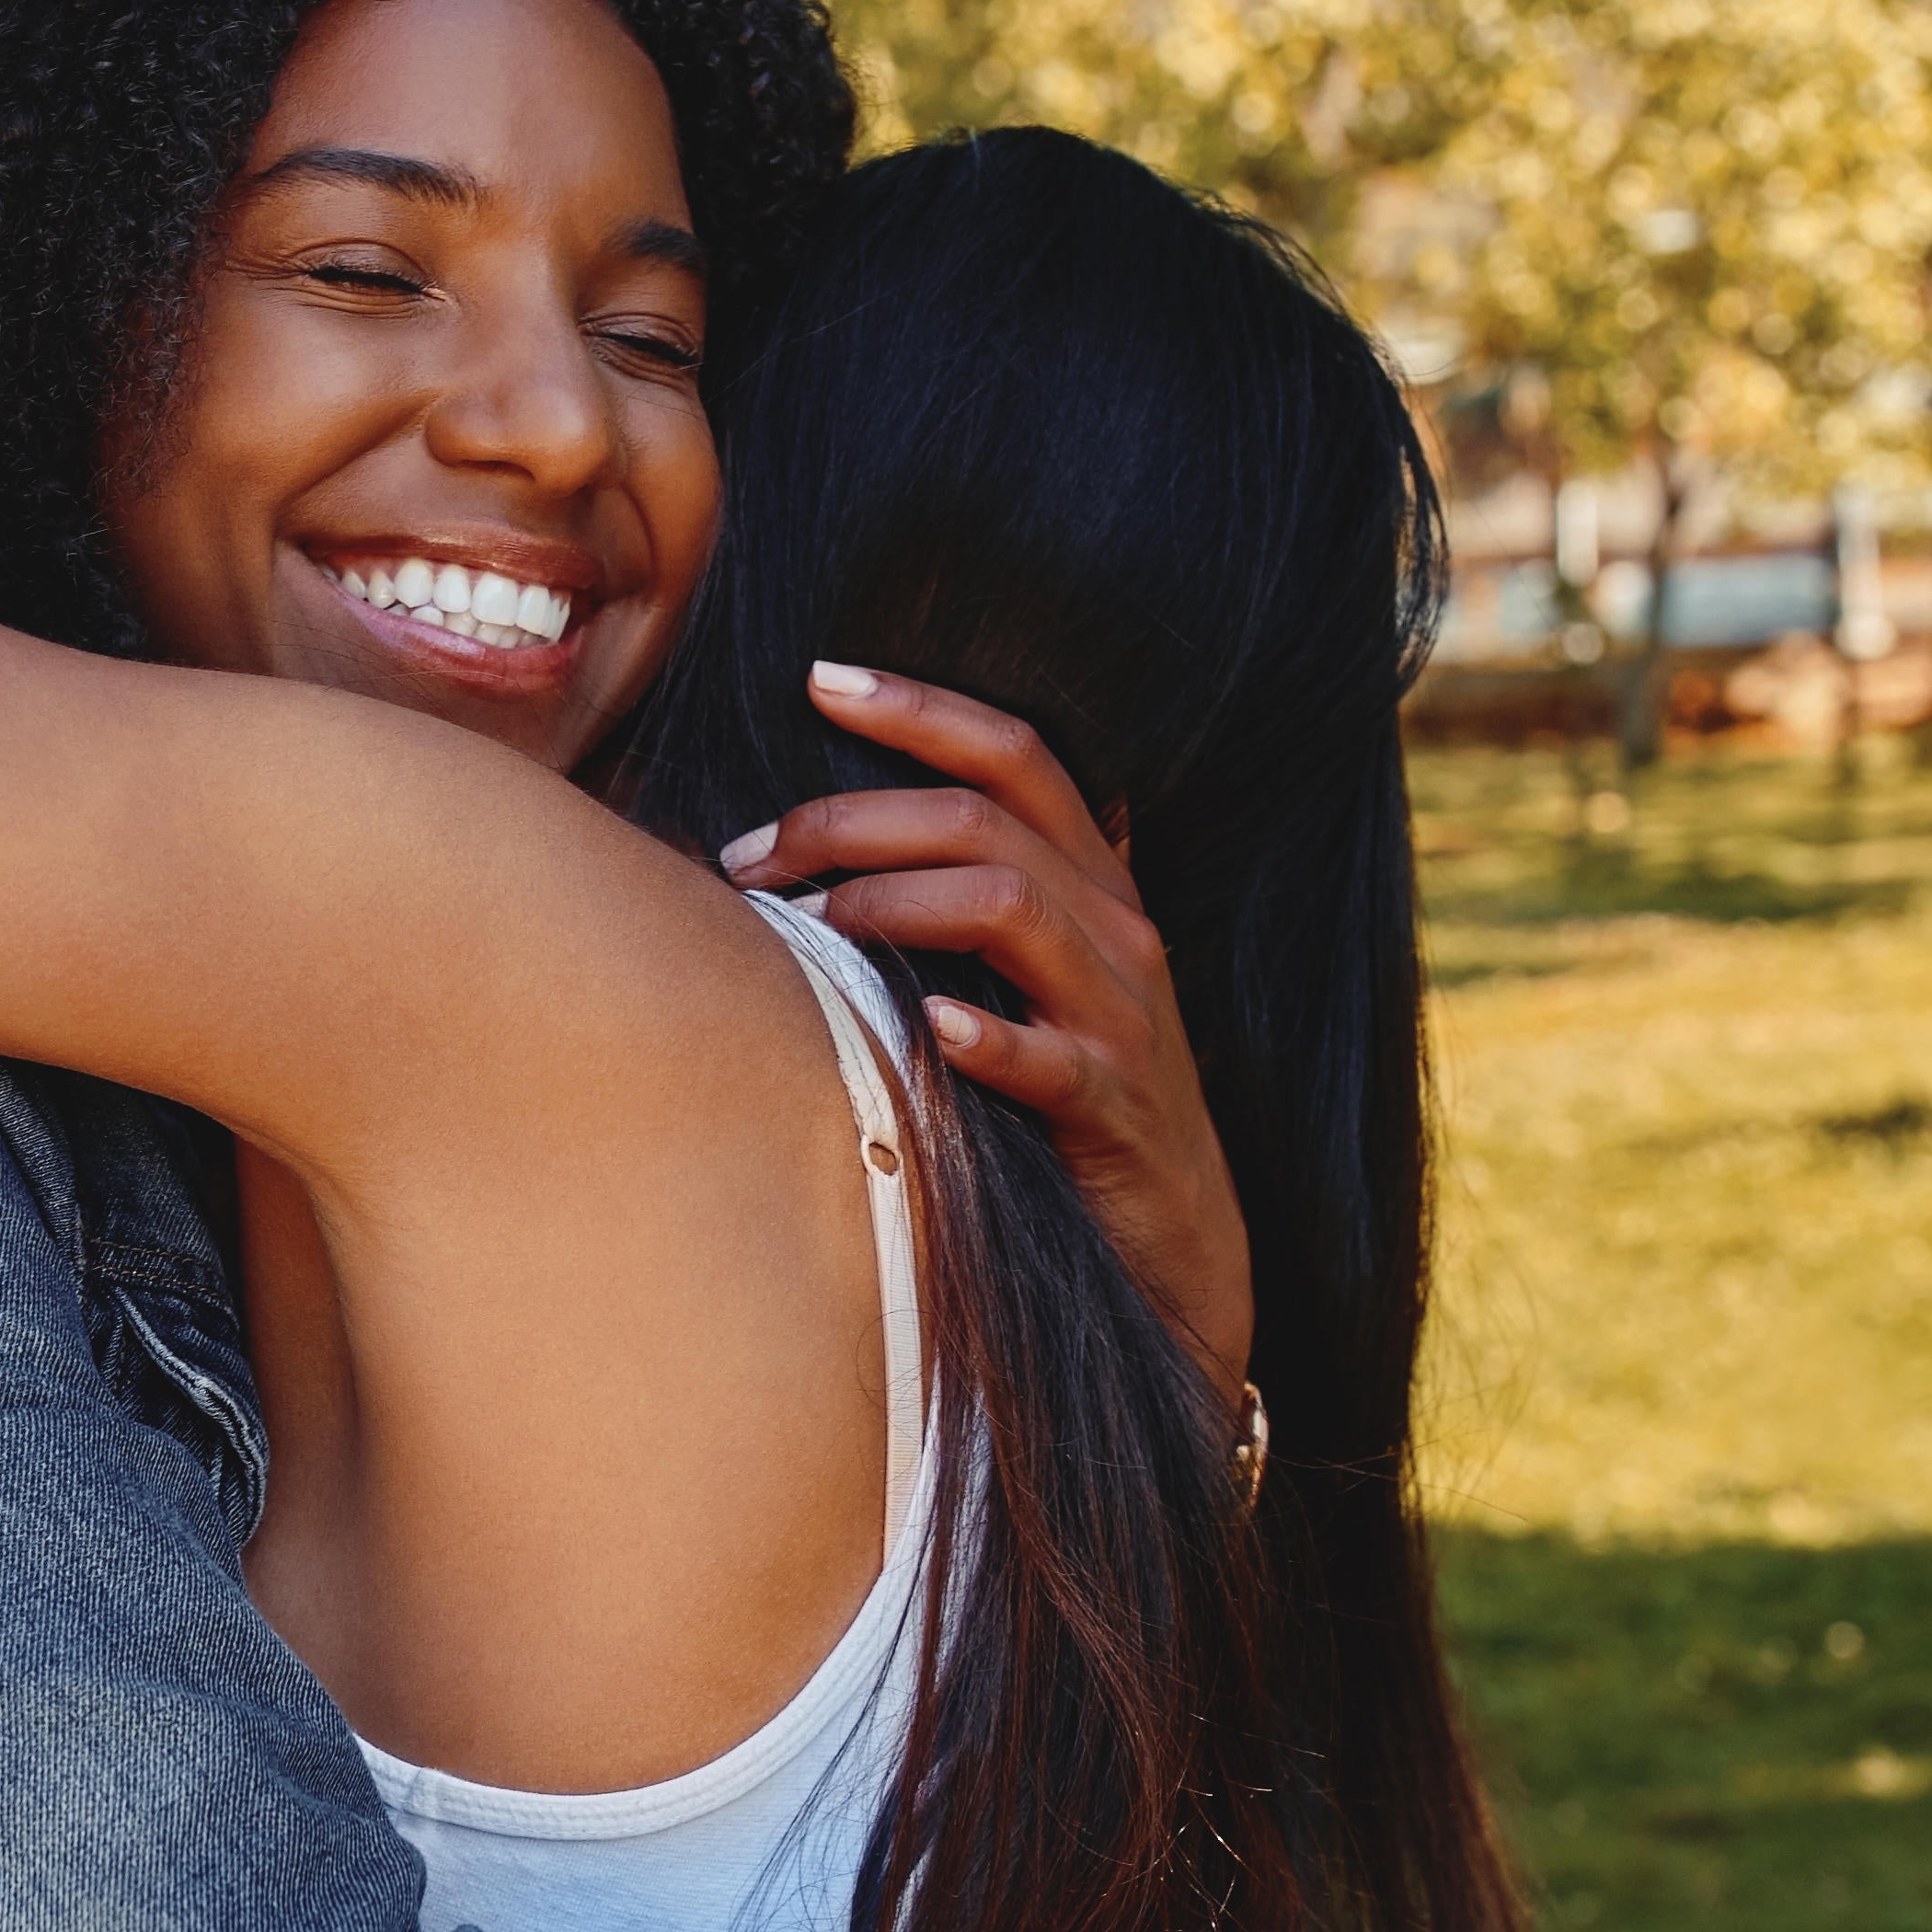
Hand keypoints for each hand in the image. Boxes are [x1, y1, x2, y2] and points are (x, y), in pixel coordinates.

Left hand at [716, 663, 1254, 1409]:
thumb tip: (836, 843)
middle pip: (986, 821)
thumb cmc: (1072, 1108)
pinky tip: (925, 1030)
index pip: (1014, 755)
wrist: (1176, 1253)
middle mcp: (1116, 932)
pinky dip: (986, 1036)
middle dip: (855, 818)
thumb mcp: (1034, 989)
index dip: (921, 708)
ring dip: (892, 900)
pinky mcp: (1115, 1111)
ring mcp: (1122, 1018)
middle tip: (754, 854)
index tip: (818, 678)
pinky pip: (1051, 1059)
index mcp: (1092, 888)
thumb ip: (972, 908)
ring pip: (1011, 908)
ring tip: (809, 919)